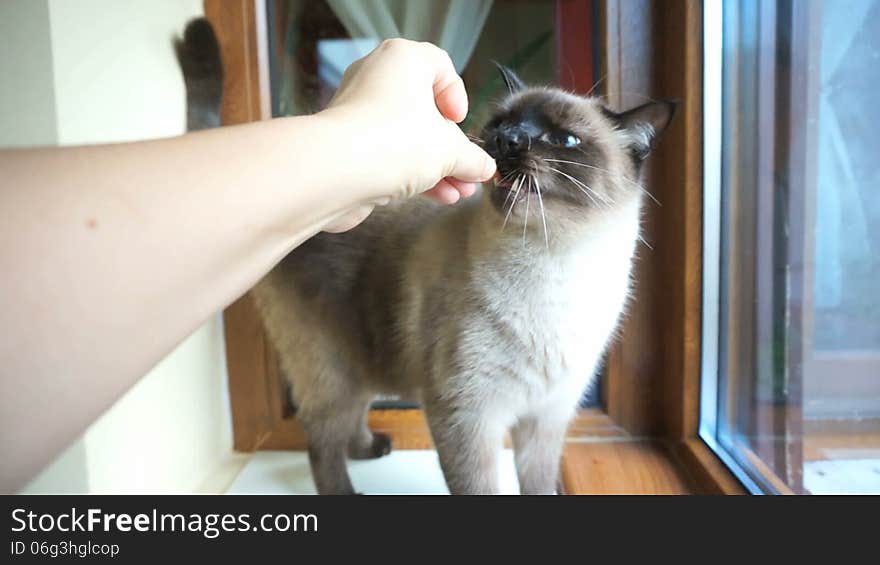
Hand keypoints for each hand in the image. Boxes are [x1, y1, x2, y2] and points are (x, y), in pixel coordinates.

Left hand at [319, 39, 494, 230]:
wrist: (334, 173)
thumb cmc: (394, 141)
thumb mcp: (449, 151)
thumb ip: (472, 158)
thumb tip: (485, 168)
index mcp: (403, 60)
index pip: (438, 65)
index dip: (456, 95)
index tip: (460, 122)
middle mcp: (377, 79)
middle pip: (424, 110)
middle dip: (451, 147)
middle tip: (467, 169)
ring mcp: (359, 113)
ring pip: (407, 138)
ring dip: (437, 167)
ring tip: (460, 192)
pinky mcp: (348, 146)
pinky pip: (388, 155)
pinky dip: (413, 174)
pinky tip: (438, 197)